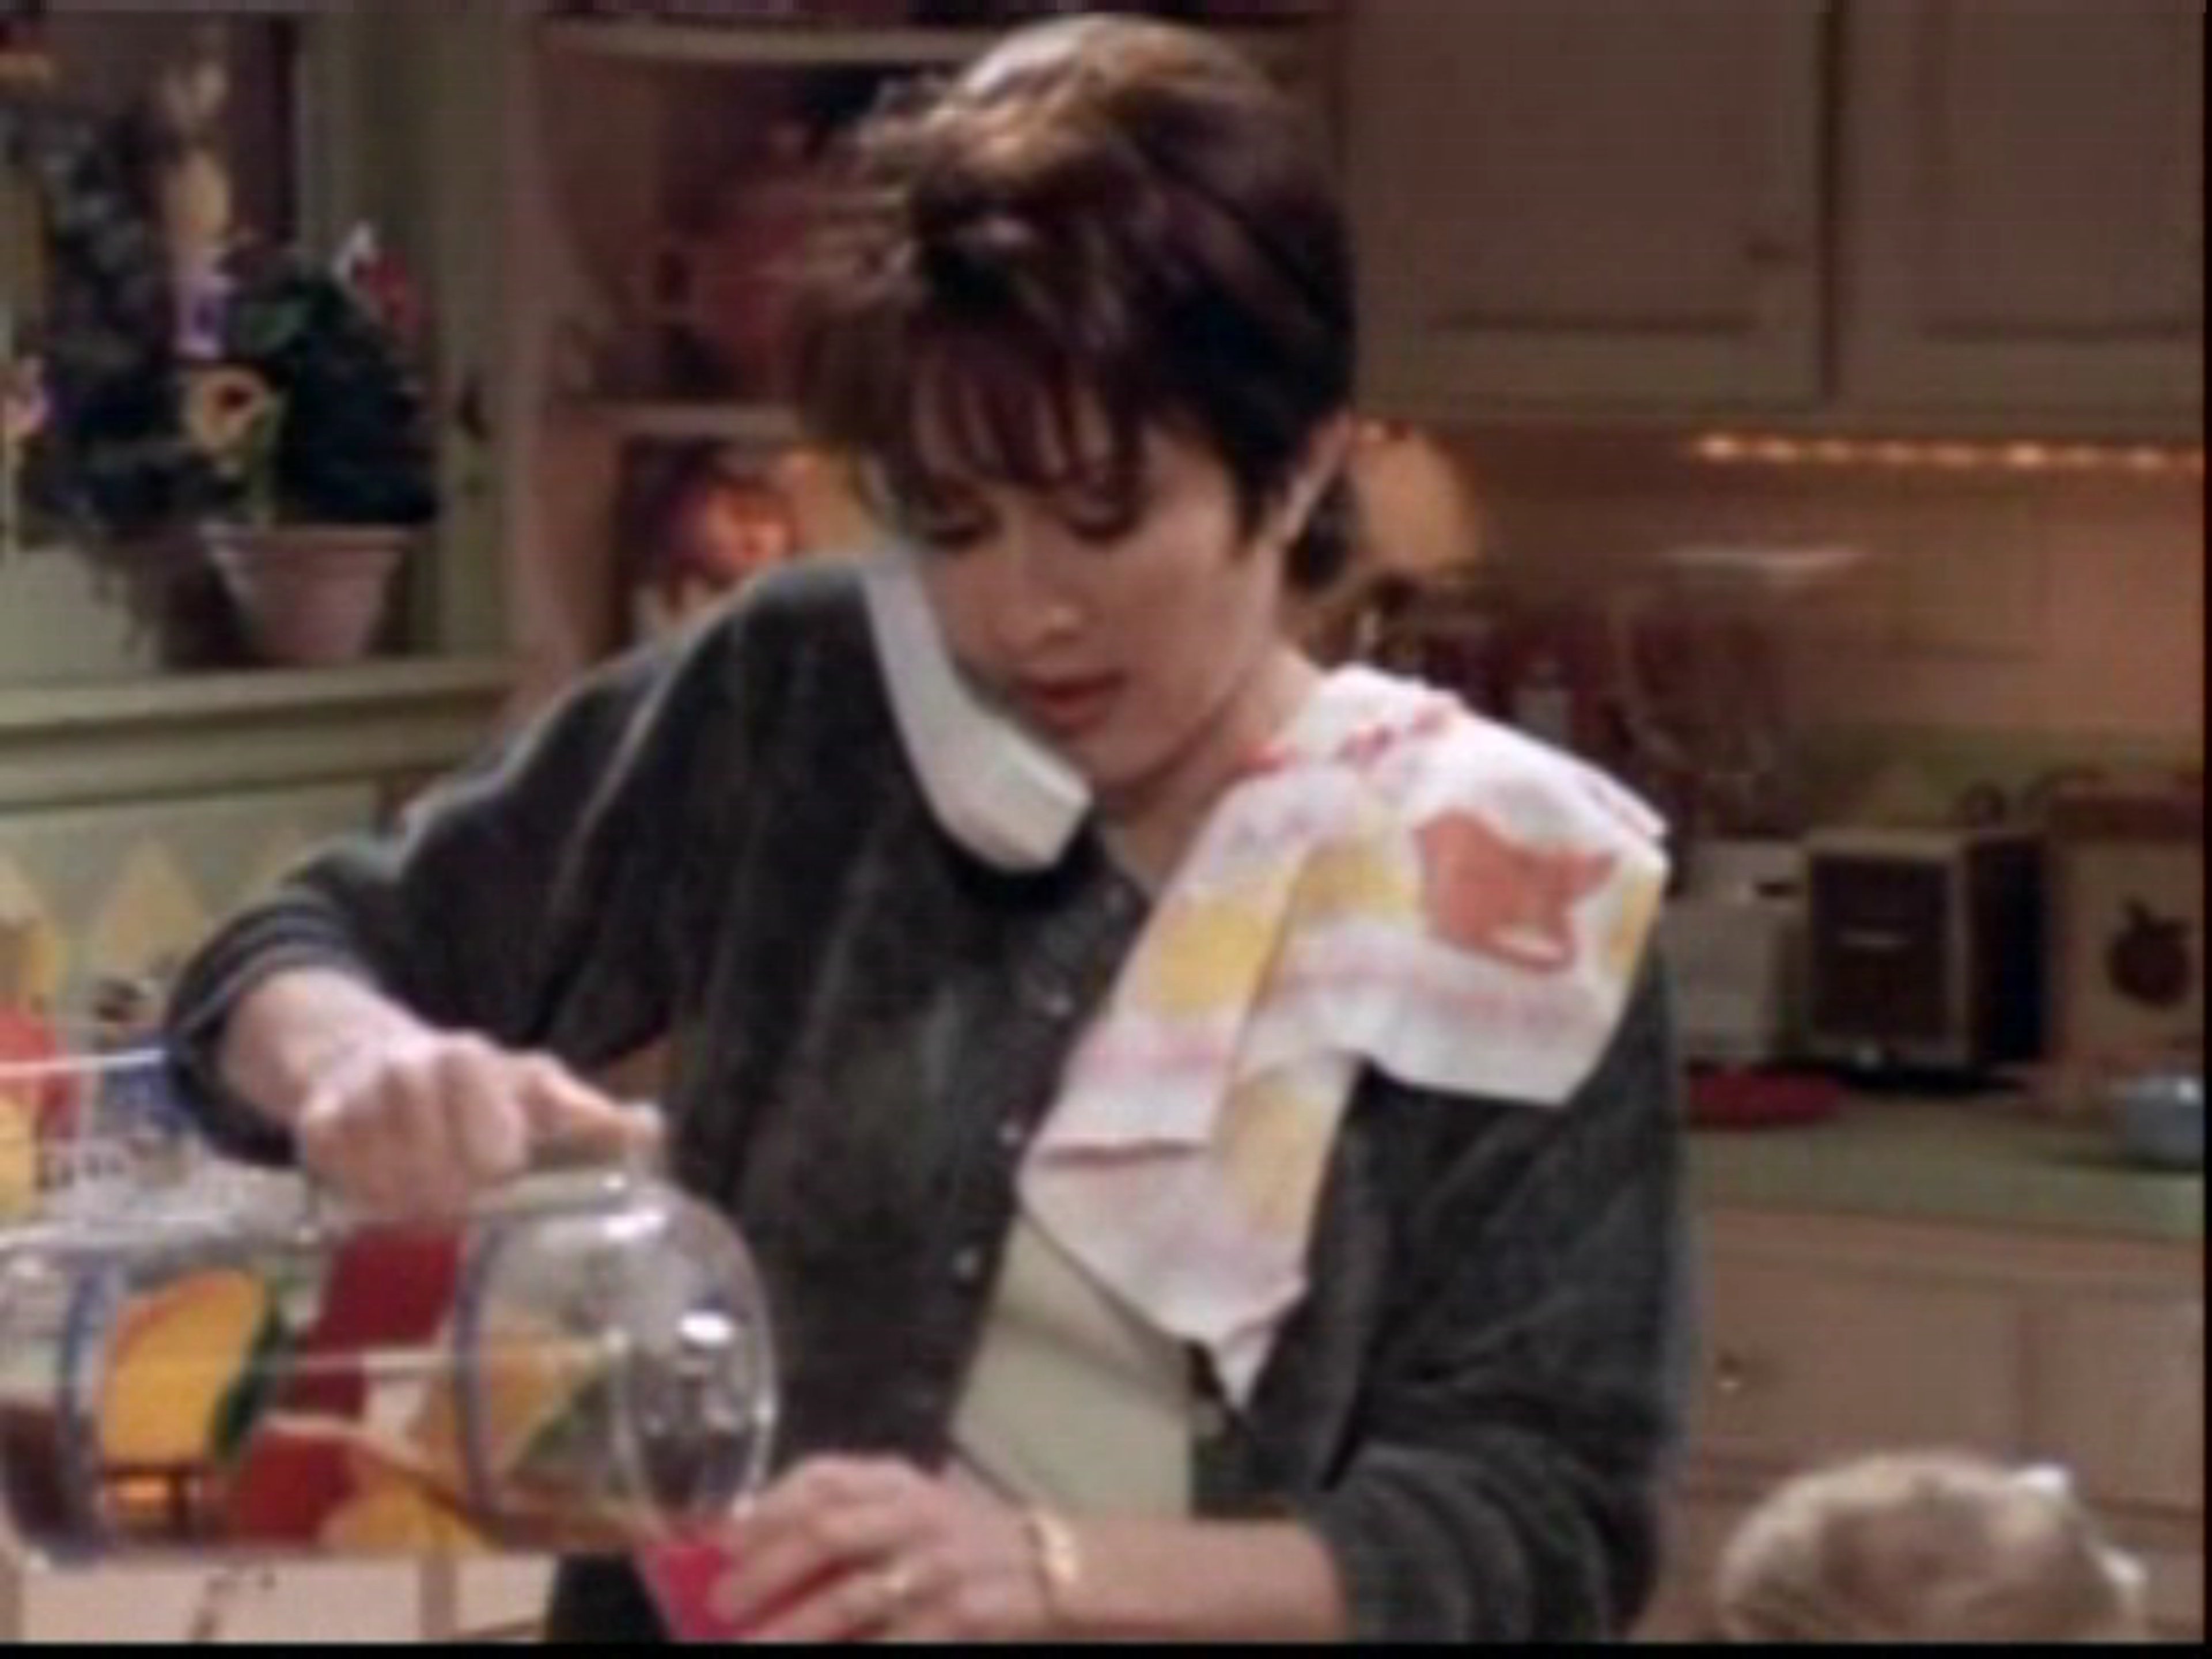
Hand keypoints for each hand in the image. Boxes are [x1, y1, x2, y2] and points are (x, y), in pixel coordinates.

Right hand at [294, 1029, 656, 1218]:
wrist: (373, 1060)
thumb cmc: (473, 1095)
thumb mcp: (533, 1097)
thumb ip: (590, 1120)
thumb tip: (651, 1130)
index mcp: (476, 1060)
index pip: (492, 1111)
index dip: (496, 1147)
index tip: (501, 1168)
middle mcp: (416, 1066)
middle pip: (435, 1150)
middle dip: (453, 1184)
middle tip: (462, 1204)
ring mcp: (363, 1093)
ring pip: (385, 1159)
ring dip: (407, 1194)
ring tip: (424, 1208)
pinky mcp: (317, 1121)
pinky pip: (335, 1166)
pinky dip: (359, 1192)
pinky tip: (377, 1198)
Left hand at [705, 1455, 1054, 1642]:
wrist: (1056, 1562)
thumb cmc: (961, 1538)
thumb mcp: (909, 1505)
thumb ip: (845, 1512)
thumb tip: (742, 1541)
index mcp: (900, 1481)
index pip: (824, 1476)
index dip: (768, 1505)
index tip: (723, 1538)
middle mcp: (919, 1512)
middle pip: (830, 1531)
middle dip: (769, 1568)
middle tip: (725, 1602)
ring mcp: (943, 1564)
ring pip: (854, 1597)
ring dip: (797, 1628)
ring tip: (754, 1648)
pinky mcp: (967, 1614)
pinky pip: (900, 1639)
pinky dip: (860, 1652)